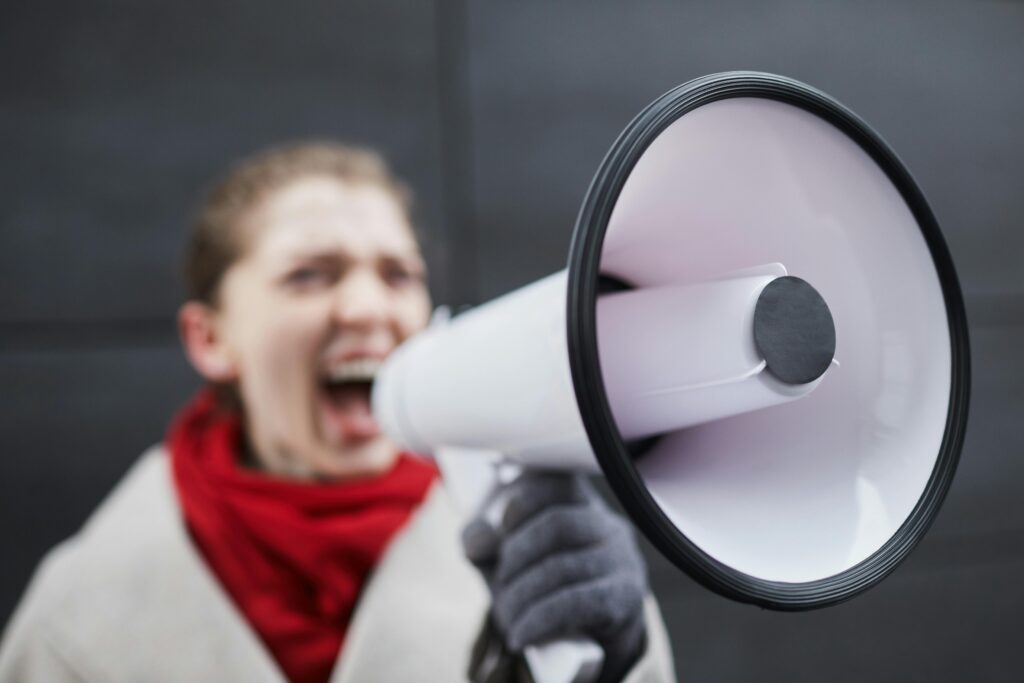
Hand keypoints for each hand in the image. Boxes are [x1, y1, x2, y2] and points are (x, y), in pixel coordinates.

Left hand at [462, 472, 647, 682]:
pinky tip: (521, 634)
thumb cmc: (543, 589)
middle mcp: (608, 526)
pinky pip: (576, 602)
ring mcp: (622, 560)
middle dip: (516, 555)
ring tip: (505, 617)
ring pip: (562, 567)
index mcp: (581, 504)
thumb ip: (482, 544)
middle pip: (557, 524)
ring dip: (521, 596)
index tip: (501, 530)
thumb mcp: (506, 562)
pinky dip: (538, 620)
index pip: (555, 483)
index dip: (521, 504)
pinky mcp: (623, 598)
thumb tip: (476, 543)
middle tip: (500, 583)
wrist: (591, 641)